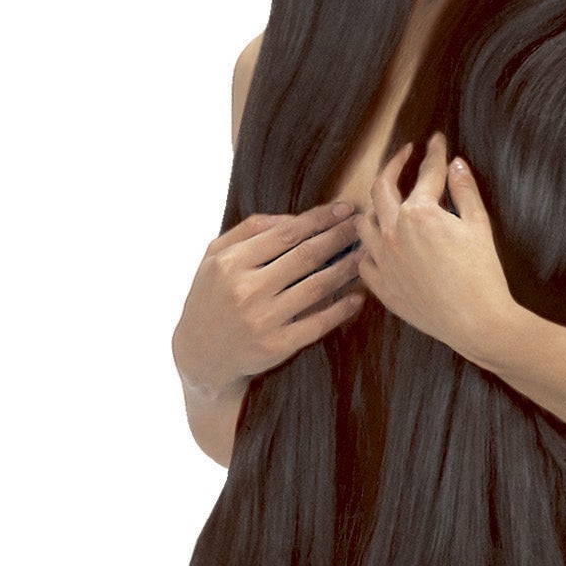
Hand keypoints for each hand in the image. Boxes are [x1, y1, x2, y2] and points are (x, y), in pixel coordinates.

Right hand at [172, 201, 366, 396]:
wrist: (199, 355)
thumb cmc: (211, 297)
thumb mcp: (214, 257)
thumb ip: (248, 230)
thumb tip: (292, 217)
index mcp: (232, 263)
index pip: (286, 233)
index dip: (320, 219)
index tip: (344, 209)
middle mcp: (246, 290)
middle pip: (307, 256)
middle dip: (339, 237)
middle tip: (362, 226)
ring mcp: (262, 320)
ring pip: (317, 287)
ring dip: (347, 269)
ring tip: (366, 256)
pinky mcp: (276, 346)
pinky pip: (318, 323)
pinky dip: (342, 309)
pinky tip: (358, 296)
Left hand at [355, 131, 515, 361]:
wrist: (476, 322)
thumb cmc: (482, 275)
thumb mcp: (478, 225)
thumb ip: (464, 190)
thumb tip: (456, 164)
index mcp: (419, 213)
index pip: (426, 172)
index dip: (434, 153)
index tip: (436, 142)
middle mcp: (393, 232)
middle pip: (382, 187)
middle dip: (394, 165)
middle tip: (405, 154)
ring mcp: (383, 260)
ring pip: (364, 222)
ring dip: (375, 206)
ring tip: (387, 200)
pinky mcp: (382, 285)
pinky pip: (364, 259)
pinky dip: (370, 247)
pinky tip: (381, 244)